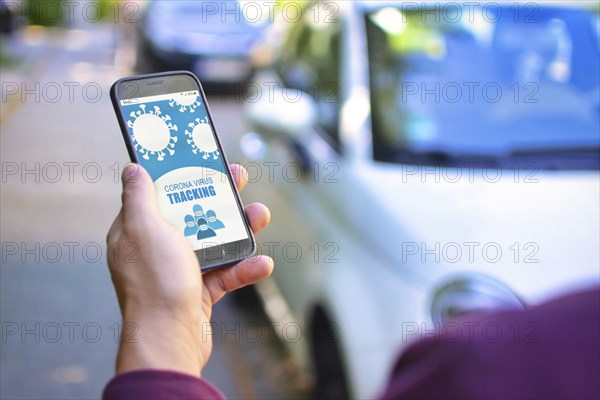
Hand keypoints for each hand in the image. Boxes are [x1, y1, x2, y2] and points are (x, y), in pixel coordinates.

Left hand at [106, 163, 272, 376]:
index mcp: (137, 232)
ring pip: (214, 241)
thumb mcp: (144, 229)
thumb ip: (139, 196)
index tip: (200, 160)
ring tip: (261, 216)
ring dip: (240, 229)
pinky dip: (244, 268)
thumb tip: (133, 169)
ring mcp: (179, 271)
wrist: (170, 340)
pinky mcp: (200, 292)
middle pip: (191, 213)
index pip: (158, 194)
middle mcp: (156, 250)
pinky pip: (225, 273)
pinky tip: (262, 263)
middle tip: (239, 177)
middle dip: (218, 196)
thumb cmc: (156, 283)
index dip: (179, 176)